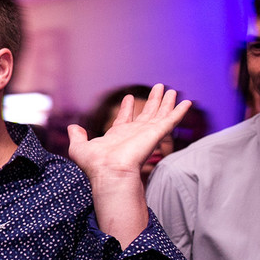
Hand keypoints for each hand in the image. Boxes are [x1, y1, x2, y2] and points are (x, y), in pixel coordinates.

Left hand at [66, 84, 190, 248]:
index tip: (128, 97)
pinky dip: (179, 111)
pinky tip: (187, 102)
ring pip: (160, 114)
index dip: (126, 108)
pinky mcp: (156, 133)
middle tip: (158, 88)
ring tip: (171, 90)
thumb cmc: (94, 164)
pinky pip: (171, 119)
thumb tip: (72, 127)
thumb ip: (77, 136)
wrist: (109, 171)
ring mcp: (146, 133)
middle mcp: (133, 134)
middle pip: (146, 114)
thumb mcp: (79, 147)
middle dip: (152, 101)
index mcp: (117, 136)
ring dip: (166, 102)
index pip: (124, 119)